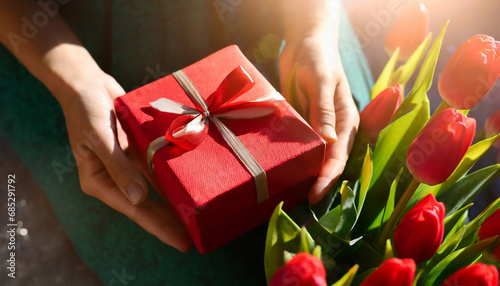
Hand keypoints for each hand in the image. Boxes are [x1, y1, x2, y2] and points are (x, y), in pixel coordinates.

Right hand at [57, 71, 190, 251]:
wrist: (87, 83)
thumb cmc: (86, 110)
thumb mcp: (100, 138)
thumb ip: (119, 168)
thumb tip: (138, 199)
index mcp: (99, 181)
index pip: (134, 209)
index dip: (158, 226)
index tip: (180, 241)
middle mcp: (116, 177)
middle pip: (147, 204)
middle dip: (169, 220)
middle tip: (195, 235)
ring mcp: (128, 164)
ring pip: (155, 187)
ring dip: (173, 199)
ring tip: (196, 215)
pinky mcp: (138, 149)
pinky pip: (157, 165)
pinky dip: (172, 173)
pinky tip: (190, 182)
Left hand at [279, 30, 359, 204]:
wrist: (305, 41)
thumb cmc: (318, 57)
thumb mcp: (321, 80)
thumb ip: (324, 110)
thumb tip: (330, 142)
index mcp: (346, 120)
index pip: (339, 156)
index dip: (328, 178)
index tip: (315, 196)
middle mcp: (333, 128)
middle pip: (328, 162)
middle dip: (318, 183)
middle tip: (302, 204)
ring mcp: (316, 127)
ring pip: (313, 157)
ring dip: (305, 175)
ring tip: (291, 196)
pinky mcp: (301, 122)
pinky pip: (297, 144)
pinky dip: (292, 158)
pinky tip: (280, 171)